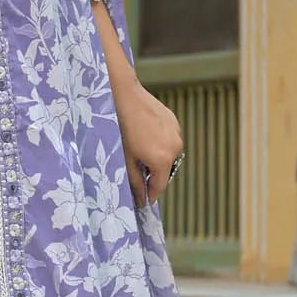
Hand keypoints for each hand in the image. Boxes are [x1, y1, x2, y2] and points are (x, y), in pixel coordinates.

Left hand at [111, 76, 183, 208]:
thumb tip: (141, 198)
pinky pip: (168, 139)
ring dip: (156, 157)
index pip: (160, 186)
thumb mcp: (124, 158)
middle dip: (152, 174)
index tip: (144, 201)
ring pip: (168, 154)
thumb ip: (135, 180)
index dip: (151, 195)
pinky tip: (143, 136)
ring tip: (138, 151)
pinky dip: (159, 143)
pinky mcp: (173, 121)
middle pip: (165, 170)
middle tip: (137, 173)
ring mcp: (176, 133)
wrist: (123, 95)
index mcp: (162, 159)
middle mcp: (174, 148)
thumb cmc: (120, 127)